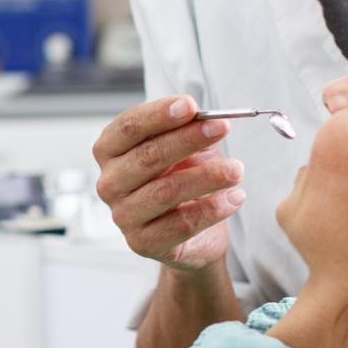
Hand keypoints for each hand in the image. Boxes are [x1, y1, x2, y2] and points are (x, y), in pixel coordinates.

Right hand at [93, 96, 246, 271]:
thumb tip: (203, 116)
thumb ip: (188, 130)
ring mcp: (123, 215)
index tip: (191, 105)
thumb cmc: (182, 178)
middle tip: (222, 128)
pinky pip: (181, 223)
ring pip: (166, 191)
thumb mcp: (186, 148)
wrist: (191, 232)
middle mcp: (110, 183)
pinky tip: (235, 197)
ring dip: (207, 177)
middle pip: (147, 156)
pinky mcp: (142, 243)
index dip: (159, 114)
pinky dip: (213, 208)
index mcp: (110, 151)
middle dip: (188, 139)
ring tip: (237, 169)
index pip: (128, 126)